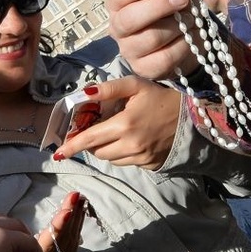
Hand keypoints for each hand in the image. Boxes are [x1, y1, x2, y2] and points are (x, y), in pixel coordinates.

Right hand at [1, 192, 86, 251]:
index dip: (59, 227)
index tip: (67, 213)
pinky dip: (79, 221)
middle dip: (71, 213)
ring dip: (77, 214)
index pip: (52, 242)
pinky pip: (76, 235)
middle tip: (75, 195)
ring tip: (80, 197)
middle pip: (65, 234)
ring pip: (73, 234)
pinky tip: (81, 209)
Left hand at [54, 76, 180, 169]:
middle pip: (97, 151)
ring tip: (116, 132)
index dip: (72, 145)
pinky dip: (122, 154)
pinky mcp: (149, 165)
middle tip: (96, 128)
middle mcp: (130, 145)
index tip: (58, 152)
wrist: (192, 118)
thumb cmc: (161, 98)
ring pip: (110, 159)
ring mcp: (140, 158)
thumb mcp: (135, 86)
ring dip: (106, 148)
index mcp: (124, 125)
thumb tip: (83, 94)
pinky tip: (131, 140)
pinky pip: (125, 163)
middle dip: (92, 142)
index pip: (89, 139)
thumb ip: (108, 89)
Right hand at [107, 0, 199, 79]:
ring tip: (190, 19)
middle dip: (159, 6)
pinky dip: (183, 45)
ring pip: (151, 38)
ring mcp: (129, 51)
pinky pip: (165, 57)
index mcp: (119, 5)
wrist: (184, 40)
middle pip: (130, 19)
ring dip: (177, 26)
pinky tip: (190, 37)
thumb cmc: (173, 11)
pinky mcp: (145, 69)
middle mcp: (118, 29)